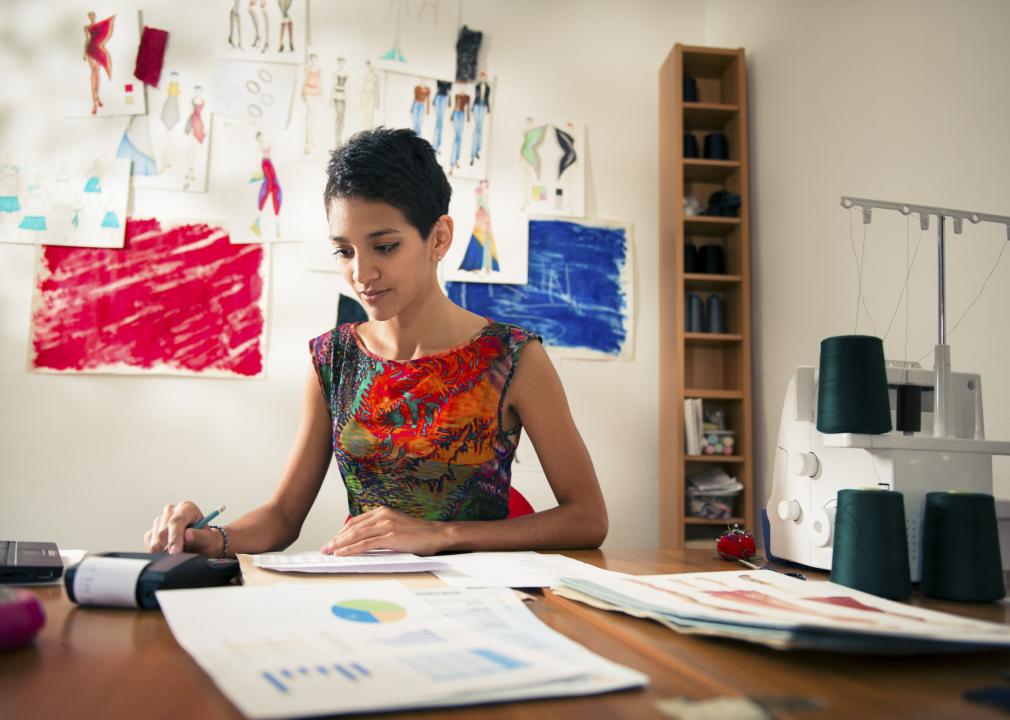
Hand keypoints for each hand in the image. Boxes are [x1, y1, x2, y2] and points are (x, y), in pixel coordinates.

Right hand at [144, 501, 222, 556]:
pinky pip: (149, 544)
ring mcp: (160, 521)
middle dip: (168, 547)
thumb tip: (187, 535)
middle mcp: (171, 511)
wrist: (201, 545)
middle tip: (176, 557)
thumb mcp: (209, 539)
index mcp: (186, 508)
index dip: (174, 537)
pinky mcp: (152, 532)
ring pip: (155, 539)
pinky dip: (157, 552)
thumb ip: (200, 536)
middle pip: (163, 531)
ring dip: (163, 551)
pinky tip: (168, 552)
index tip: (175, 551)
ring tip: (178, 553)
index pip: (176, 521)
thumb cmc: (207, 540)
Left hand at [321, 506, 447, 556]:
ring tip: (329, 551)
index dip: (341, 532)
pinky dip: (351, 549)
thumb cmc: (418, 534)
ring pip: (357, 535)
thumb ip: (380, 530)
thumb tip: (363, 541)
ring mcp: (386, 525)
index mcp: (382, 512)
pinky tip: (342, 553)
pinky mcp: (390, 536)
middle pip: (353, 527)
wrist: (436, 534)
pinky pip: (366, 544)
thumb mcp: (396, 527)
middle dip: (337, 538)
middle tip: (325, 548)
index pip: (356, 522)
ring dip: (340, 544)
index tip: (333, 540)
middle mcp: (382, 515)